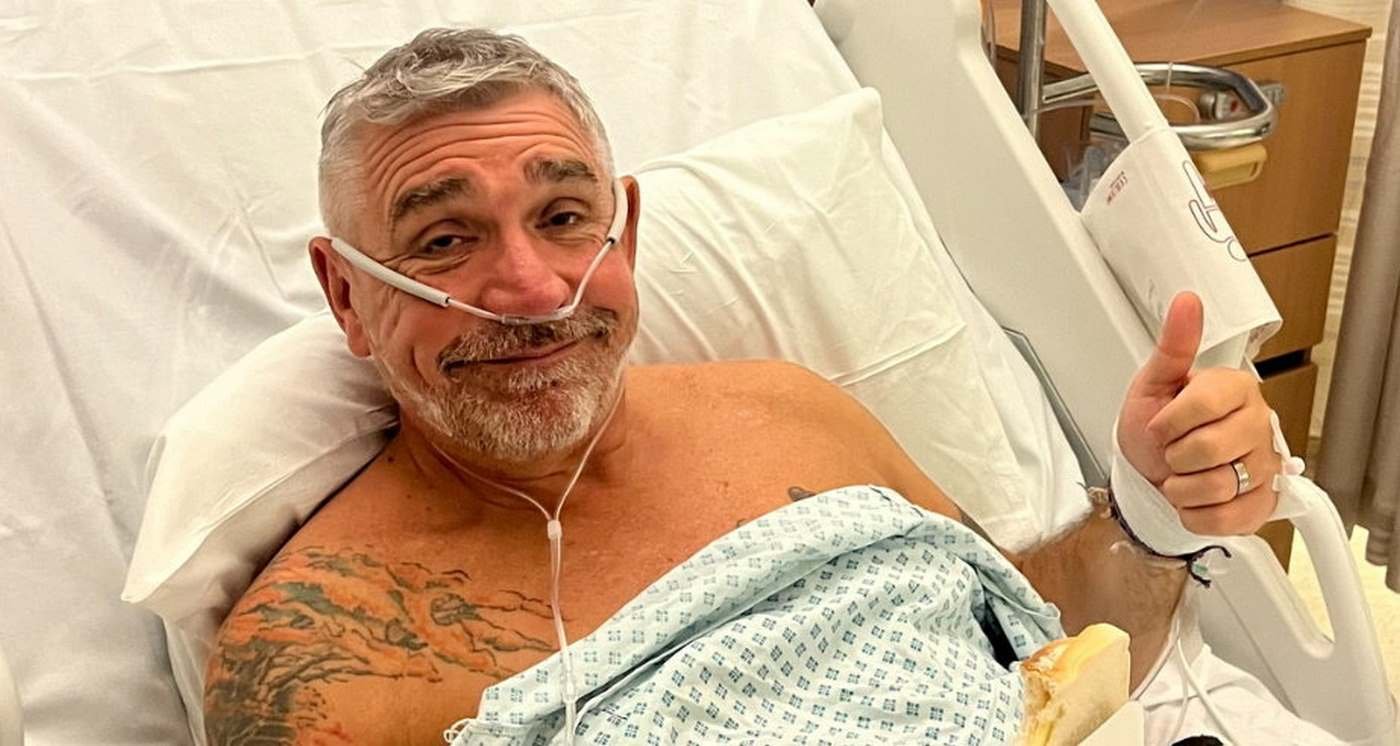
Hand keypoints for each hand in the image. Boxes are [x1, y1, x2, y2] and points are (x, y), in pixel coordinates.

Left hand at [1116, 292, 1280, 534]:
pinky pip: (1224, 518)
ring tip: (1182, 475)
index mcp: (1237, 388)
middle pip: (1210, 449)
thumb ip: (1173, 346)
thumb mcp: (1153, 385)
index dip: (1170, 422)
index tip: (1161, 424)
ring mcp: (1266, 466)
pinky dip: (1194, 513)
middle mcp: (1259, 424)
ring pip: (1217, 486)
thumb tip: (1187, 301)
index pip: (1204, 405)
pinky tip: (1193, 498)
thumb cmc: (1154, 428)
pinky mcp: (1262, 504)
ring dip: (1181, 487)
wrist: (1149, 475)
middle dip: (1174, 456)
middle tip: (1173, 451)